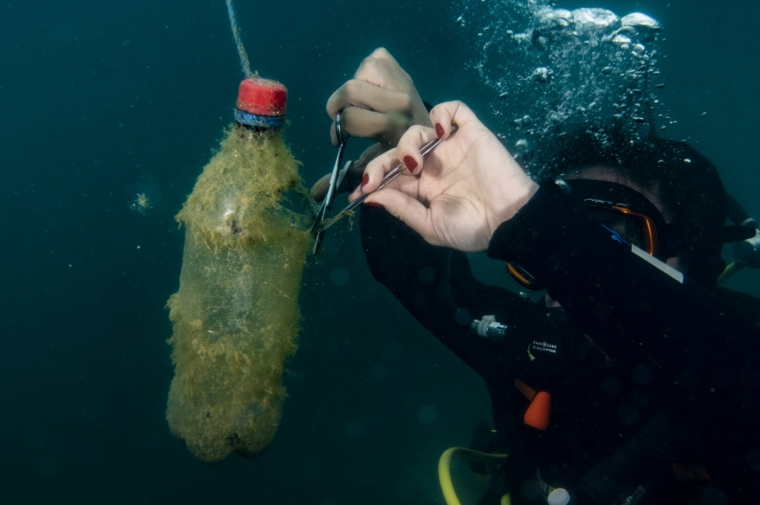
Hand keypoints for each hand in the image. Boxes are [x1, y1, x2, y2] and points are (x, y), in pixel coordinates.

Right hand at [311, 48, 431, 201]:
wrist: (429, 138)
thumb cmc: (397, 156)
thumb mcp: (373, 168)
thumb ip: (345, 180)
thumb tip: (315, 194)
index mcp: (393, 127)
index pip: (350, 118)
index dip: (338, 129)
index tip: (339, 139)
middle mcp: (401, 102)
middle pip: (350, 88)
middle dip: (339, 104)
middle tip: (344, 117)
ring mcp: (404, 83)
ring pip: (361, 72)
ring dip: (355, 88)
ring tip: (362, 104)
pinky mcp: (402, 70)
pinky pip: (374, 59)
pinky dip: (367, 74)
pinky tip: (373, 90)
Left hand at [351, 101, 537, 251]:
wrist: (510, 221)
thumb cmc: (474, 229)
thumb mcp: (431, 226)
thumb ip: (402, 209)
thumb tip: (372, 197)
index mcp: (422, 189)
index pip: (389, 176)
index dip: (371, 180)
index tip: (357, 192)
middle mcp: (433, 165)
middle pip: (396, 152)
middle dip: (379, 164)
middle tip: (373, 178)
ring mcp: (451, 147)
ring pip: (416, 130)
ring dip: (407, 144)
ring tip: (415, 164)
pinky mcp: (470, 132)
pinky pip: (452, 109)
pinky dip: (441, 114)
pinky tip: (440, 133)